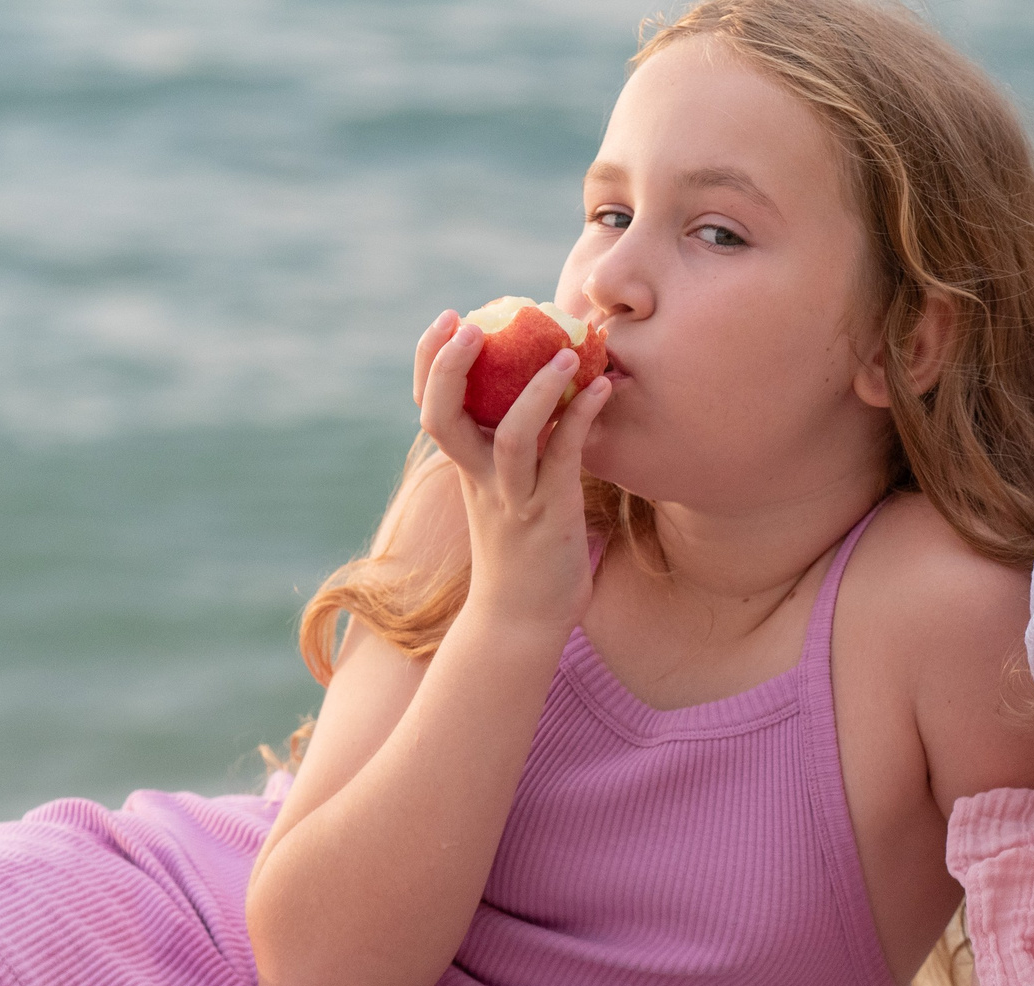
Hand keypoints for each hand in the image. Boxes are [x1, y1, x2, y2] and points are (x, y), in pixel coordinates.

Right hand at [409, 307, 612, 633]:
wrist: (524, 617)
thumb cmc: (521, 548)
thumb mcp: (504, 490)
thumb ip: (509, 446)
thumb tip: (538, 392)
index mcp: (464, 467)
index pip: (431, 407)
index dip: (431, 362)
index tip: (450, 319)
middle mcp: (479, 478)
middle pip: (443, 417)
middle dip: (448, 367)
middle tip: (470, 321)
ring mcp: (512, 496)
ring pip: (512, 436)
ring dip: (536, 389)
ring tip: (566, 351)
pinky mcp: (550, 512)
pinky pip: (564, 456)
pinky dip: (582, 417)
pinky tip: (603, 388)